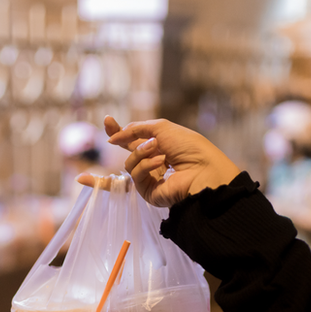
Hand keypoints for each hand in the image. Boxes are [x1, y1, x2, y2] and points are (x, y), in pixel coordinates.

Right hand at [78, 116, 239, 206]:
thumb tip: (113, 138)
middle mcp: (154, 162)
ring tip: (158, 150)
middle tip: (111, 135)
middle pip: (128, 153)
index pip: (136, 139)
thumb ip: (135, 130)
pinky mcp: (149, 191)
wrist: (202, 168)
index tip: (108, 120)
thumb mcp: (161, 128)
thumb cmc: (188, 147)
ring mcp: (151, 178)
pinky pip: (136, 175)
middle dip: (118, 140)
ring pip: (129, 163)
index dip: (121, 131)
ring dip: (141, 153)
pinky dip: (146, 166)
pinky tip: (161, 163)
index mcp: (160, 147)